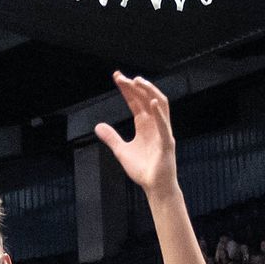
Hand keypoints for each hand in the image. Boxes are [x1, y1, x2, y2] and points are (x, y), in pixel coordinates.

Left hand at [96, 72, 177, 196]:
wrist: (155, 186)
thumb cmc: (143, 169)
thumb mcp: (121, 151)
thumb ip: (111, 137)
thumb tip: (98, 126)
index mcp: (145, 125)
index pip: (136, 102)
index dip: (127, 89)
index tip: (117, 77)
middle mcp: (155, 124)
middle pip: (146, 99)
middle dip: (135, 86)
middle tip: (122, 77)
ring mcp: (162, 132)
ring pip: (160, 105)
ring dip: (149, 92)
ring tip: (138, 81)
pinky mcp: (166, 143)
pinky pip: (164, 126)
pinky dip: (159, 113)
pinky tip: (151, 102)